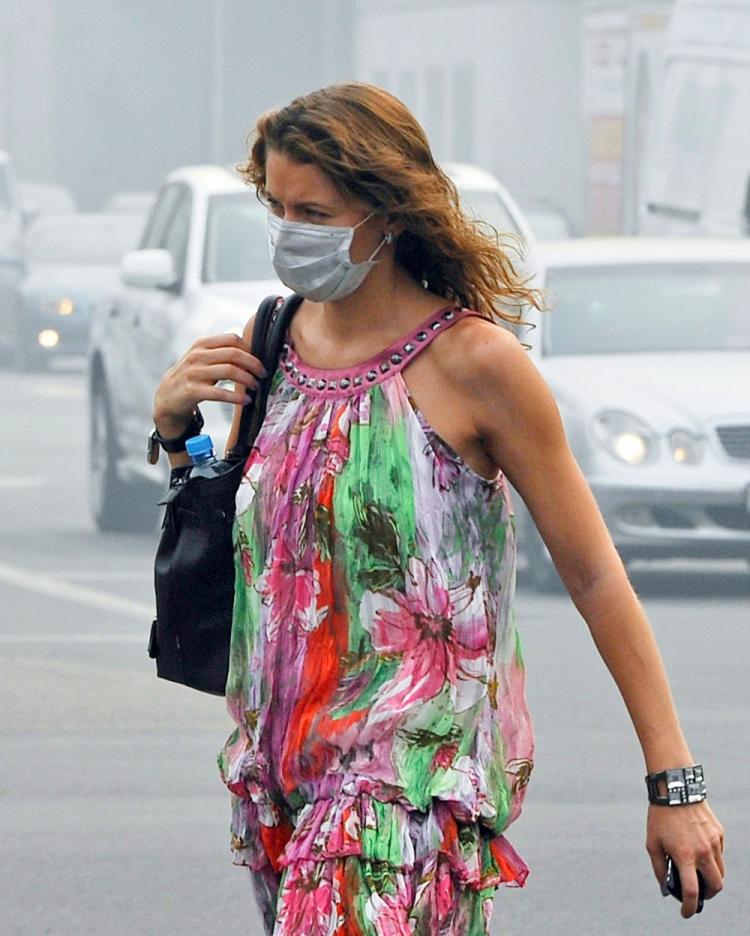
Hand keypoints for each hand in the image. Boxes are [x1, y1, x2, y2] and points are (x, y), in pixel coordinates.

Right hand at [152, 332, 266, 436]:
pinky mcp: (192, 391)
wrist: (167, 397)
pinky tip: (246, 401)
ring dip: (248, 379)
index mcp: (202, 344)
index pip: (232, 339)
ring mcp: (193, 373)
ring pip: (229, 371)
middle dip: (253, 364)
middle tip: (263, 374)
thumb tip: (253, 354)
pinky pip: (220, 393)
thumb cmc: (192, 377)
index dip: (250, 349)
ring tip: (256, 387)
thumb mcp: (203, 359)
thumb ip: (221, 353)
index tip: (260, 361)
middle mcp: (197, 356)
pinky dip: (236, 397)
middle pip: (234, 354)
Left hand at [646, 801, 724, 917]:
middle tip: (697, 894)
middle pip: (715, 887)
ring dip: (711, 879)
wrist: (675, 789)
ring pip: (720, 872)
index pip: (692, 892)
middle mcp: (702, 851)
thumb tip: (666, 888)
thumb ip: (659, 868)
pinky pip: (720, 854)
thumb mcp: (652, 843)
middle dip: (707, 896)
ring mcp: (714, 842)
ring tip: (698, 874)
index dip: (690, 908)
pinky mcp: (719, 833)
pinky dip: (712, 860)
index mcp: (684, 855)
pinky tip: (700, 852)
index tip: (686, 913)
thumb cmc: (660, 817)